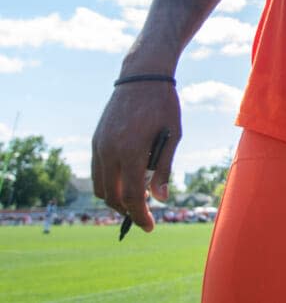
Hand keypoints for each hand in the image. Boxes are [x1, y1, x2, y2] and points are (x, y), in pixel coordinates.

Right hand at [91, 82, 180, 232]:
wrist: (142, 76)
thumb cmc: (164, 105)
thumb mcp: (173, 136)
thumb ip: (164, 168)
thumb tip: (160, 199)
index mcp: (130, 150)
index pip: (130, 196)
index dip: (139, 215)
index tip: (150, 226)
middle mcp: (109, 150)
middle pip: (111, 195)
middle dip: (127, 210)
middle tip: (145, 216)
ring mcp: (99, 145)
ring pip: (100, 186)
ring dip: (115, 197)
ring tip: (136, 200)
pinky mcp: (96, 139)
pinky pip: (97, 170)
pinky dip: (109, 182)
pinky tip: (127, 180)